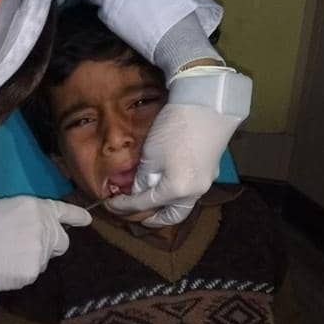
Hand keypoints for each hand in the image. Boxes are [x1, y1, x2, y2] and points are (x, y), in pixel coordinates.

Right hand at [0, 197, 90, 291]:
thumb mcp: (3, 207)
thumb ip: (28, 215)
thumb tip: (40, 228)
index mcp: (34, 206)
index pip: (63, 211)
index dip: (77, 216)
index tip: (87, 221)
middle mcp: (44, 227)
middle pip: (61, 242)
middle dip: (51, 245)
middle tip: (26, 246)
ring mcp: (41, 251)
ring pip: (45, 260)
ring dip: (32, 258)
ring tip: (5, 256)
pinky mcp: (33, 271)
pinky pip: (33, 273)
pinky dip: (22, 272)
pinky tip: (3, 268)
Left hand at [107, 103, 240, 226]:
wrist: (207, 104)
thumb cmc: (175, 129)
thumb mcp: (151, 156)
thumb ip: (143, 179)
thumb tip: (138, 191)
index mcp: (178, 190)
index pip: (145, 204)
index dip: (125, 206)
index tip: (112, 204)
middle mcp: (195, 192)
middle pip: (172, 215)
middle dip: (154, 219)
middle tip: (139, 216)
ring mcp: (206, 181)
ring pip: (185, 205)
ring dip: (167, 207)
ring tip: (152, 203)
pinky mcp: (211, 169)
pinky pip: (192, 191)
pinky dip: (178, 194)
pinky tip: (167, 186)